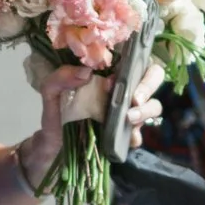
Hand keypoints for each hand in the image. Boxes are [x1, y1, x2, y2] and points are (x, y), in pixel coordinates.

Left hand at [16, 62, 165, 184]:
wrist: (53, 146)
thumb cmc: (56, 113)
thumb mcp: (50, 90)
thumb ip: (60, 77)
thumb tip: (86, 72)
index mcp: (109, 74)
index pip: (133, 59)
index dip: (134, 64)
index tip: (113, 80)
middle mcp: (124, 91)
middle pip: (153, 77)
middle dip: (148, 86)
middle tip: (135, 98)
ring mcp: (128, 113)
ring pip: (153, 105)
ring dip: (146, 110)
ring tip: (129, 119)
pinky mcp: (127, 136)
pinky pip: (141, 134)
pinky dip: (138, 136)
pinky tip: (128, 139)